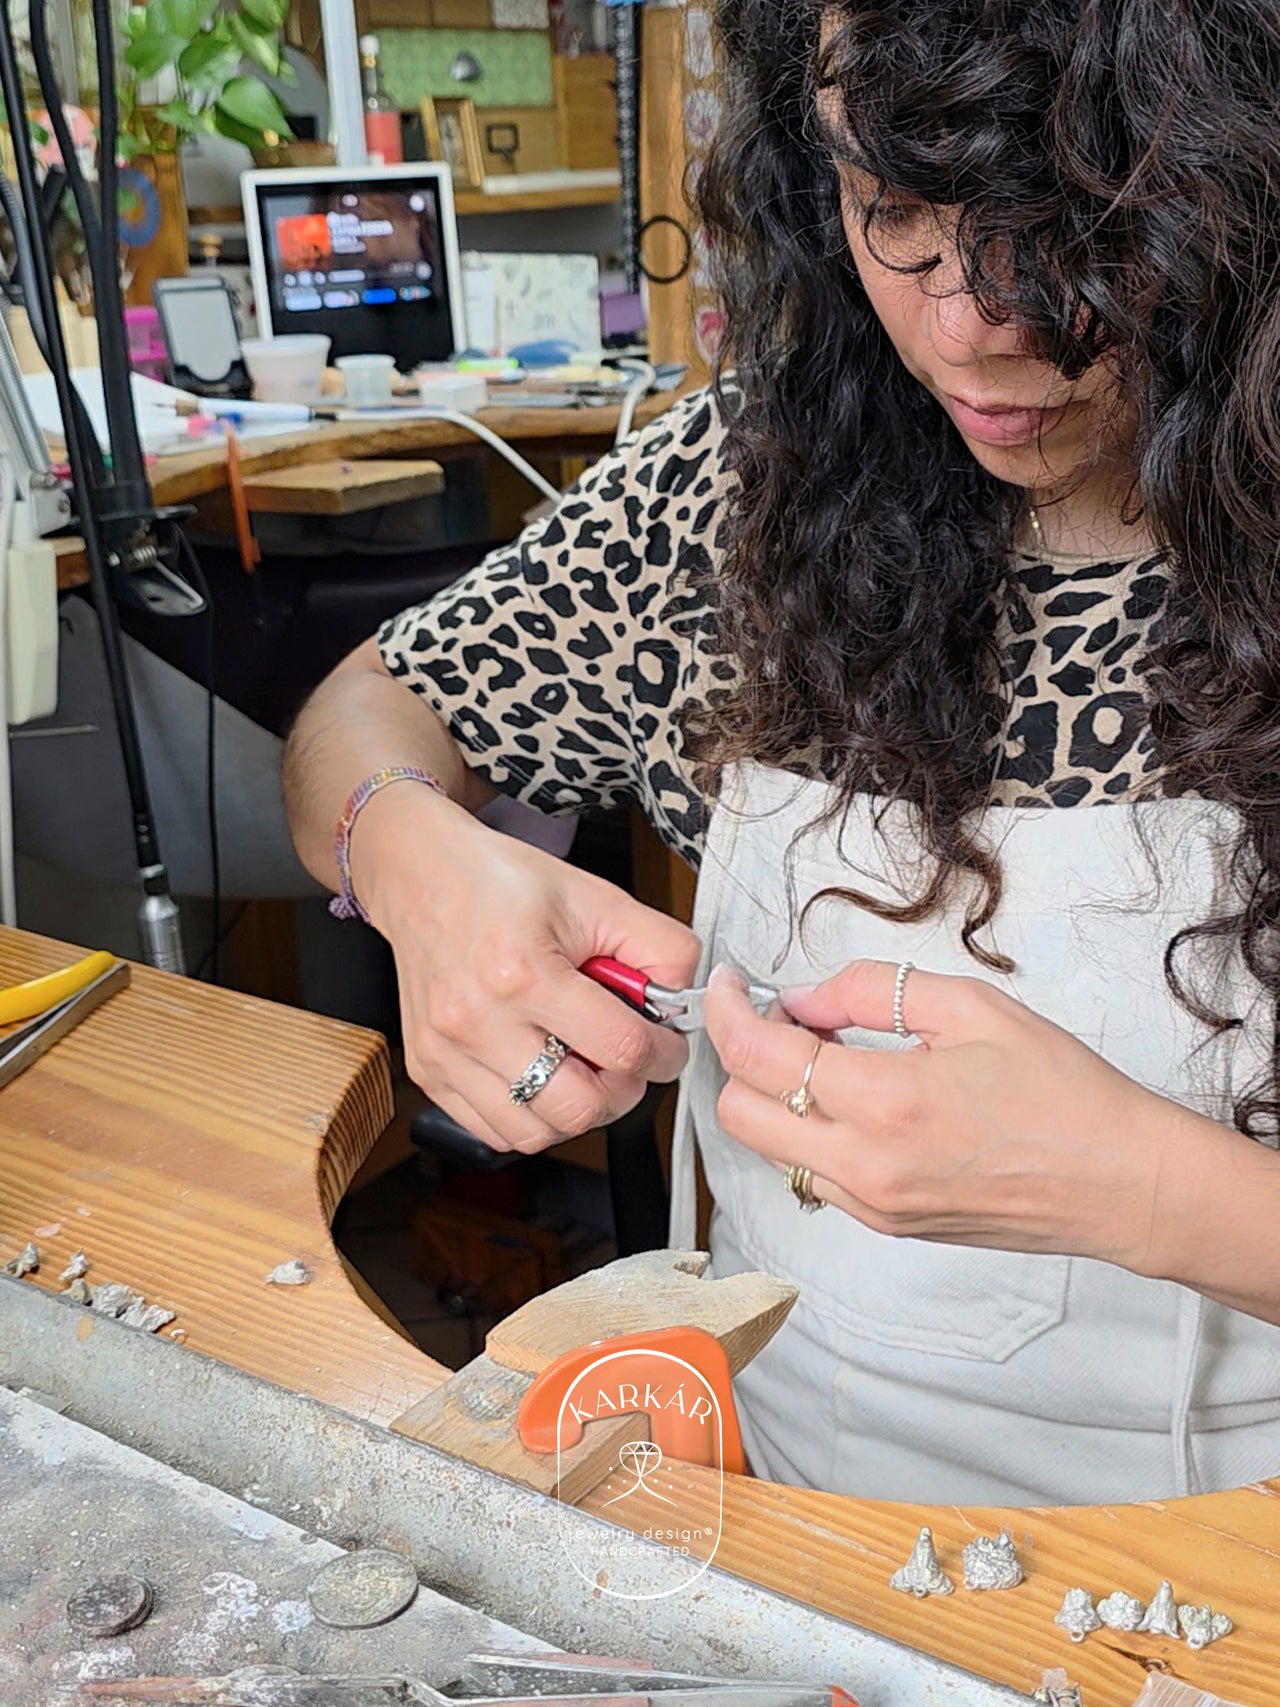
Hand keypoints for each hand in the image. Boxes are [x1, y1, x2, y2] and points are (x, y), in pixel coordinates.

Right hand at [349, 782, 699, 1152]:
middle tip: (626, 1061)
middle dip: (622, 1092)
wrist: (423, 877)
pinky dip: (532, 1117)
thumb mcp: (597, 896)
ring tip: (583, 1068)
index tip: (666, 1043)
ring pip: (536, 1133)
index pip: (621, 1048)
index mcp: (521, 971)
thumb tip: (687, 1001)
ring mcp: (445, 1052)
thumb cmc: (505, 884)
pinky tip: (543, 1076)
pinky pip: (495, 1131)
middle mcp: (475, 1020)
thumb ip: (659, 947)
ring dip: (577, 1111)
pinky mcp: (428, 1070)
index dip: (664, 1053)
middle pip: (579, 1107)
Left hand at [702, 959, 1190, 1269]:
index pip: (757, 1057)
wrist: (1119, 1182)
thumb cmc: (1062, 1092)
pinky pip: (815, 1176)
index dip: (727, 1012)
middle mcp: (865, 1166)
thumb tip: (802, 998)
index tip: (729, 985)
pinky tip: (853, 1099)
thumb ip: (870, 992)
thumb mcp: (970, 1007)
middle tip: (776, 1017)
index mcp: (885, 1101)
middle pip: (739, 1115)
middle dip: (739, 1058)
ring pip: (771, 1152)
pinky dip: (809, 1133)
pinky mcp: (887, 1226)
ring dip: (771, 1099)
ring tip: (824, 1055)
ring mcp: (872, 1206)